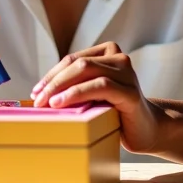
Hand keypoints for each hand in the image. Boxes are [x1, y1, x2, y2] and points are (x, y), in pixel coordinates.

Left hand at [31, 42, 159, 153]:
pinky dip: (77, 93)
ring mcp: (127, 73)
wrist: (147, 130)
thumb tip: (41, 93)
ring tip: (47, 102)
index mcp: (108, 52)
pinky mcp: (130, 92)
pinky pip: (100, 86)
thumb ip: (76, 86)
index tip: (35, 91)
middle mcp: (119, 58)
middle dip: (53, 81)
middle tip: (37, 99)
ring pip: (87, 70)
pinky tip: (62, 103)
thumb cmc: (115, 113)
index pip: (72, 60)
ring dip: (62, 87)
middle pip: (78, 64)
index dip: (51, 74)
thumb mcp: (93, 95)